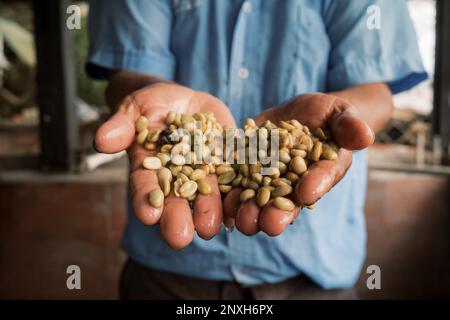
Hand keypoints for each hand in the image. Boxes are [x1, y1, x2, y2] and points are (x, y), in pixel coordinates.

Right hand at [94, 83, 235, 249]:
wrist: (184, 101)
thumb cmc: (152, 104)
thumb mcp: (135, 108)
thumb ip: (122, 125)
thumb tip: (100, 141)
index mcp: (150, 168)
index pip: (144, 187)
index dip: (145, 201)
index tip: (148, 216)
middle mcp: (178, 178)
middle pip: (176, 201)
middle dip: (177, 219)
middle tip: (180, 239)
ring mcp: (205, 173)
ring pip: (208, 197)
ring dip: (210, 213)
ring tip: (213, 228)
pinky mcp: (228, 163)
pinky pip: (236, 179)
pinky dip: (239, 194)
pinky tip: (243, 209)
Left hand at [223, 93, 373, 235]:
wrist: (294, 114)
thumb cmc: (323, 113)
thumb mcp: (338, 111)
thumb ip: (349, 124)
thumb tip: (367, 135)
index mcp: (323, 171)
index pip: (322, 178)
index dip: (316, 184)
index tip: (307, 191)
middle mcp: (296, 184)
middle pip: (288, 202)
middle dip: (278, 214)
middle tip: (270, 224)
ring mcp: (269, 182)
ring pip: (259, 203)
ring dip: (250, 213)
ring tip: (242, 220)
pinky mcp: (245, 173)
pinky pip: (236, 189)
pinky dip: (228, 198)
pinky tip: (221, 206)